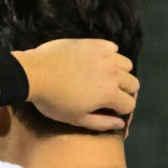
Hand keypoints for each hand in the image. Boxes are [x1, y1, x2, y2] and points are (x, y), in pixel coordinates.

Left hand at [12, 39, 138, 130]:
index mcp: (109, 93)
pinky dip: (110, 56)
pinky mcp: (94, 44)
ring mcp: (104, 55)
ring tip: (106, 77)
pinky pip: (112, 48)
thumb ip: (103, 123)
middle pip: (134, 84)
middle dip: (125, 92)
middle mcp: (112, 72)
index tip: (110, 111)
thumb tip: (121, 123)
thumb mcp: (78, 119)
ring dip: (121, 73)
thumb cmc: (54, 101)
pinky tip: (98, 62)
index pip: (130, 104)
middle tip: (110, 95)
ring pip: (126, 64)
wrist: (34, 74)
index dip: (122, 111)